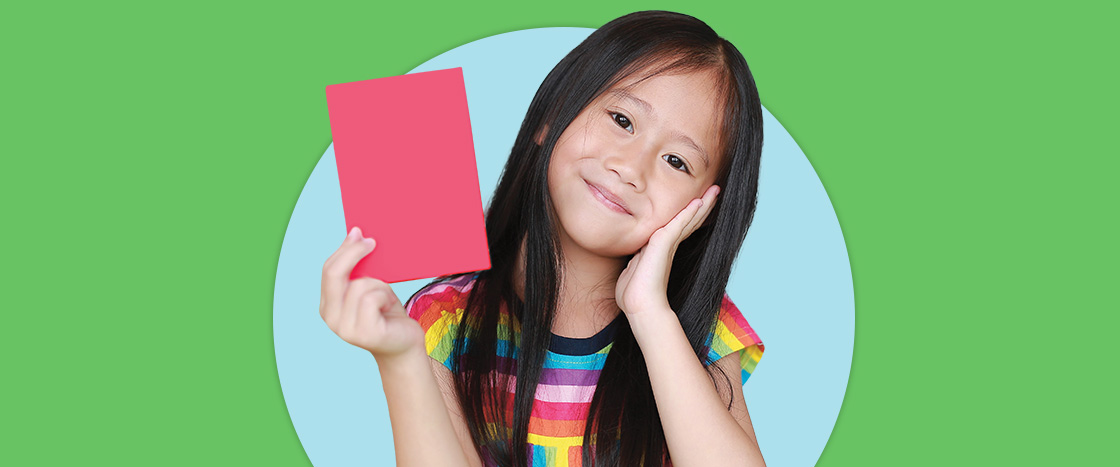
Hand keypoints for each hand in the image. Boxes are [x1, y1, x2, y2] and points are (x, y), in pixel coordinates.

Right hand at [320, 226, 423, 357]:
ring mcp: (344, 328)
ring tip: (386, 298)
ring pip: (359, 285)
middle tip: (372, 242)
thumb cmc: (388, 313)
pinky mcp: (363, 333)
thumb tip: (355, 234)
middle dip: (353, 253)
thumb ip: (358, 270)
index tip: (358, 233)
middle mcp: (330, 317)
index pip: (328, 270)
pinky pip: (371, 298)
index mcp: (328, 305)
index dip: (343, 249)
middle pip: (334, 274)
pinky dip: (384, 297)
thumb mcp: (371, 287)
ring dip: (379, 285)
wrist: (404, 344)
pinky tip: (389, 307)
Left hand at [615, 185, 719, 317]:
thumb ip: (637, 259)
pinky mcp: (664, 243)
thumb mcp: (633, 269)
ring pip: (688, 219)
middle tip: (715, 192)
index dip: (690, 216)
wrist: (639, 305)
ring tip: (715, 191)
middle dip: (702, 206)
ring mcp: (668, 245)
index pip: (680, 228)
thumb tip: (634, 257)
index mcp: (662, 251)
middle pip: (689, 221)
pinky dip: (689, 212)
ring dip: (702, 204)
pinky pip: (679, 223)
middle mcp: (668, 247)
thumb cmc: (633, 293)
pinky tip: (699, 202)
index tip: (699, 203)